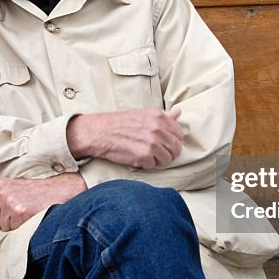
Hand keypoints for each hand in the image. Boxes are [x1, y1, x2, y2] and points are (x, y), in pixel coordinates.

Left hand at [0, 172, 86, 230]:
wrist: (61, 190)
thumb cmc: (40, 192)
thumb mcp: (17, 188)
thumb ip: (1, 198)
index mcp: (0, 186)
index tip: (8, 213)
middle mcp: (3, 193)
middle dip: (5, 222)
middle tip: (20, 213)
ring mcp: (10, 203)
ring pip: (3, 227)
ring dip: (14, 225)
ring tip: (27, 214)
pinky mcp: (20, 212)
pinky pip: (13, 230)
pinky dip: (22, 227)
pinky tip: (31, 217)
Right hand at [67, 107, 183, 169]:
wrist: (99, 132)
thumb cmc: (120, 123)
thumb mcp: (143, 114)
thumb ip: (164, 115)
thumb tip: (178, 112)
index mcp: (159, 116)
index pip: (179, 134)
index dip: (173, 141)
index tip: (164, 143)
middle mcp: (157, 129)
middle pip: (176, 148)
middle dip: (168, 153)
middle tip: (156, 152)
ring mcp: (151, 143)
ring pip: (167, 159)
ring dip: (158, 160)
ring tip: (146, 155)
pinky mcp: (143, 156)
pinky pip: (153, 166)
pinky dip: (146, 165)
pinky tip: (137, 158)